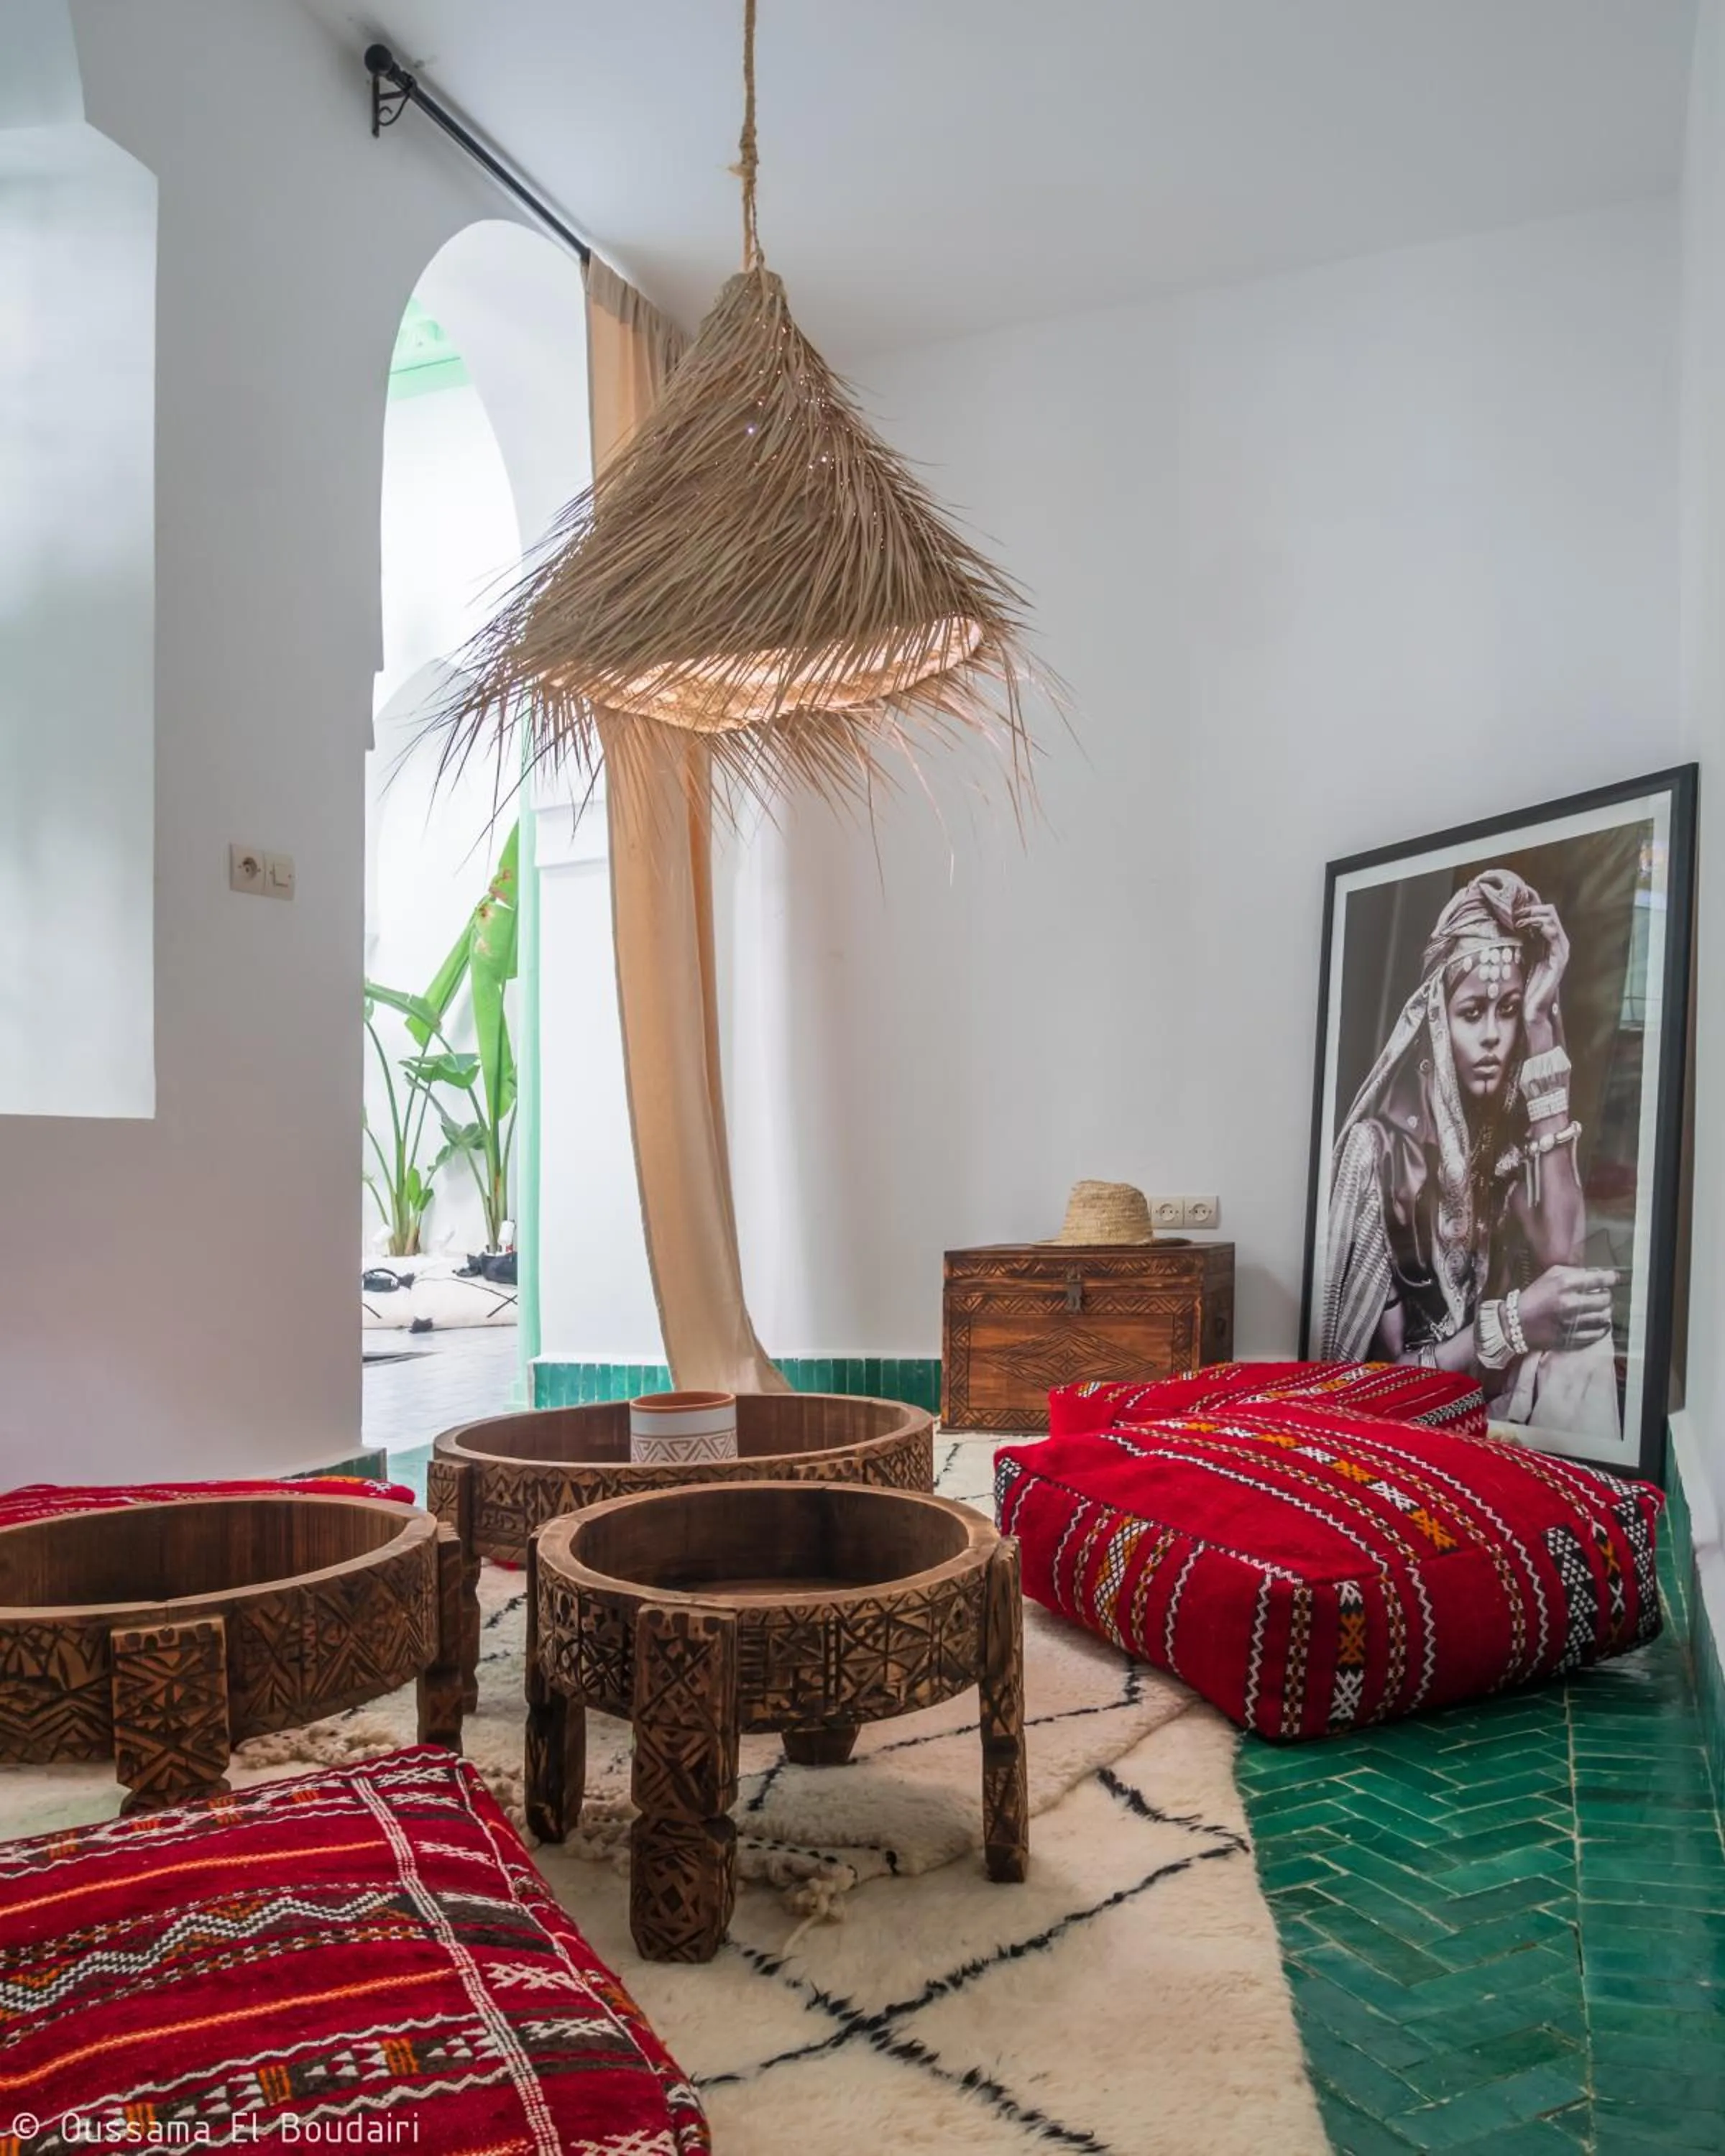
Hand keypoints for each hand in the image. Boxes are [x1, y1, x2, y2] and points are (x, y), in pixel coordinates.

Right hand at [1513, 1265, 1615, 1352]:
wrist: (1516, 1323)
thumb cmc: (1534, 1297)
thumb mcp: (1550, 1276)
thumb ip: (1573, 1272)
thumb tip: (1596, 1274)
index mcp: (1565, 1284)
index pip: (1600, 1279)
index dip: (1612, 1278)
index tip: (1615, 1278)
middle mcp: (1570, 1303)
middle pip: (1605, 1299)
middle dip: (1607, 1295)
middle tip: (1603, 1295)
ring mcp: (1572, 1323)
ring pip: (1604, 1317)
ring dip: (1606, 1312)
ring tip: (1601, 1309)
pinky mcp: (1572, 1338)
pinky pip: (1598, 1334)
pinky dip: (1603, 1328)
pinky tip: (1600, 1323)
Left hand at [1521, 902, 1569, 1035]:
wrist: (1531, 1008)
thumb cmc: (1522, 984)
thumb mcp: (1519, 956)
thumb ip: (1519, 940)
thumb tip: (1504, 922)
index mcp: (1547, 940)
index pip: (1543, 913)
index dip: (1527, 906)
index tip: (1509, 907)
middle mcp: (1557, 943)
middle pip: (1549, 911)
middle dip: (1530, 908)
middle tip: (1512, 912)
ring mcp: (1560, 950)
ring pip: (1552, 919)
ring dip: (1533, 915)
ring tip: (1516, 919)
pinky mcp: (1560, 959)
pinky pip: (1554, 935)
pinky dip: (1540, 926)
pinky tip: (1525, 926)